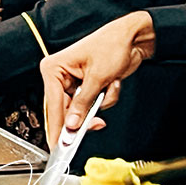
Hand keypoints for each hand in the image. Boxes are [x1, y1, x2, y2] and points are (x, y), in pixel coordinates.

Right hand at [39, 11, 155, 139]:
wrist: (132, 38)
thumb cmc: (111, 47)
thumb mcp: (97, 78)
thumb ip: (82, 104)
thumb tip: (71, 125)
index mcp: (53, 69)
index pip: (53, 104)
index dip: (58, 127)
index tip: (58, 146)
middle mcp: (59, 76)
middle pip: (66, 109)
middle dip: (86, 114)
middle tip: (96, 124)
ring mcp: (73, 82)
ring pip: (83, 109)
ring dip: (101, 102)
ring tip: (110, 85)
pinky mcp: (87, 86)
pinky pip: (94, 104)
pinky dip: (107, 98)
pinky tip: (112, 83)